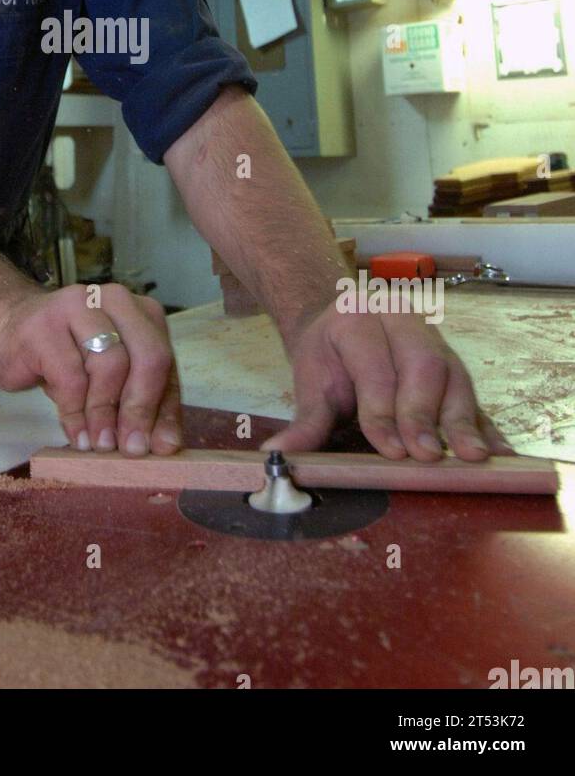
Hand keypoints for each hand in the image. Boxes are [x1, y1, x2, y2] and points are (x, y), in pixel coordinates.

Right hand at [0, 282, 182, 455]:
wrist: (9, 331)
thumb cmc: (67, 358)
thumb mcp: (112, 379)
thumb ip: (142, 404)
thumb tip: (165, 446)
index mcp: (141, 311)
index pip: (166, 361)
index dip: (165, 408)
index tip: (160, 448)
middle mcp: (116, 299)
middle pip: (148, 356)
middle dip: (140, 409)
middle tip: (130, 449)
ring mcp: (79, 305)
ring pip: (110, 365)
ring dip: (105, 414)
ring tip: (98, 444)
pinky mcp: (45, 324)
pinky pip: (71, 377)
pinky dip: (76, 414)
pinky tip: (76, 434)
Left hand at [261, 299, 513, 460]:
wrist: (343, 320)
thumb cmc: (328, 354)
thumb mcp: (309, 380)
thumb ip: (305, 420)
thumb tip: (277, 455)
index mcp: (358, 317)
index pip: (375, 366)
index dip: (384, 410)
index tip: (392, 451)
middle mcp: (402, 321)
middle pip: (423, 365)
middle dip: (425, 414)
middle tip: (427, 456)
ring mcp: (435, 340)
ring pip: (455, 376)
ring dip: (463, 421)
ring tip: (468, 458)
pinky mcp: (456, 365)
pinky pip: (474, 394)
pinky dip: (486, 426)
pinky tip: (498, 453)